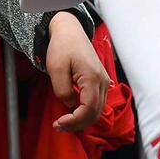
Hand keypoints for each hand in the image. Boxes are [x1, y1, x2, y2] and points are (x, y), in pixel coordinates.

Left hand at [45, 12, 110, 131]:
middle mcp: (102, 81)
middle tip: (58, 127)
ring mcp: (103, 82)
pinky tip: (72, 114)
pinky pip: (96, 103)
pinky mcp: (100, 82)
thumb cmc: (62, 46)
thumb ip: (63, 90)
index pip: (89, 109)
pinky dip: (86, 113)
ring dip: (81, 120)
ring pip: (97, 110)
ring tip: (63, 122)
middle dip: (77, 124)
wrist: (70, 31)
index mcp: (92, 77)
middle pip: (95, 113)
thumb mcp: (56, 68)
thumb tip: (70, 105)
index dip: (74, 121)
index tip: (59, 123)